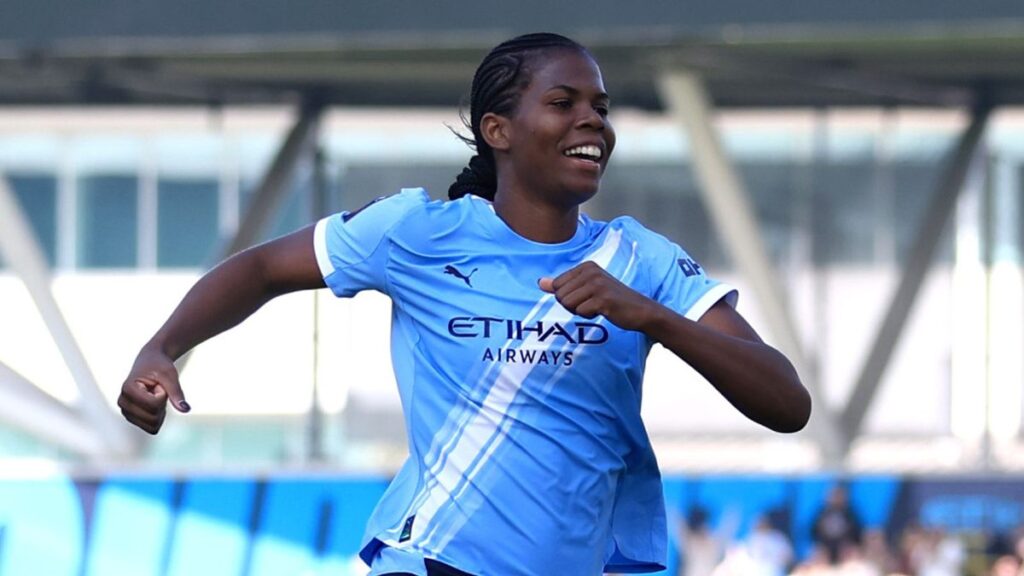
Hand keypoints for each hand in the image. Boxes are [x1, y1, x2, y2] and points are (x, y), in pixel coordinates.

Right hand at [117, 347, 189, 433]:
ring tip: (154, 395)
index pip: (153, 405)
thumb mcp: (170, 375)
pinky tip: (153, 404)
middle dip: (161, 404)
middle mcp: (123, 402)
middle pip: (152, 418)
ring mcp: (126, 412)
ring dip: (159, 411)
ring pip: (152, 425)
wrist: (150, 362)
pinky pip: (151, 428)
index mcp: (128, 388)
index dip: (163, 394)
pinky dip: (157, 417)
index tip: (158, 384)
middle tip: (156, 390)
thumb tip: (185, 409)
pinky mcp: (131, 418)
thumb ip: (176, 392)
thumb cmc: (158, 366)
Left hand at [538, 261, 660, 331]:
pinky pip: (580, 312)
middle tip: (592, 303)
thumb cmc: (611, 299)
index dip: (568, 297)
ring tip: (597, 306)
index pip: (557, 285)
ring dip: (580, 311)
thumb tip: (540, 283)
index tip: (586, 296)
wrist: (640, 310)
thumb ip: (562, 285)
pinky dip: (589, 315)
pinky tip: (603, 310)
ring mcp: (598, 284)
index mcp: (586, 266)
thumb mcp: (586, 288)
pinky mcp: (603, 299)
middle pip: (560, 296)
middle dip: (572, 305)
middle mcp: (591, 272)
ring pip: (567, 304)